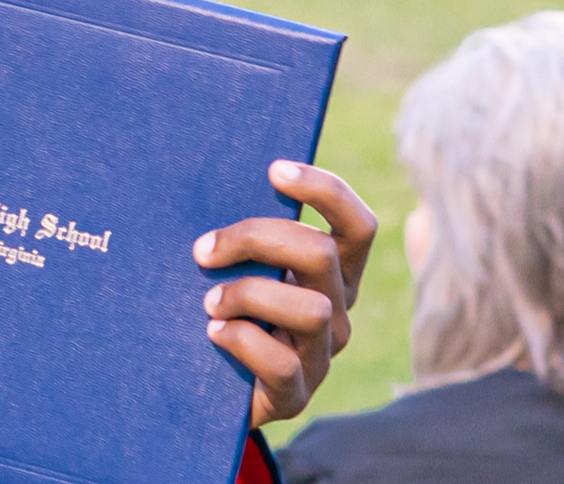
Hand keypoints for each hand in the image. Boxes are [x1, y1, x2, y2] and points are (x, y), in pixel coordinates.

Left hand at [195, 160, 378, 426]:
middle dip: (258, 239)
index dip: (326, 191)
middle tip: (205, 249)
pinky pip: (283, 363)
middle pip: (322, 255)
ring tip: (209, 302)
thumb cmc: (223, 308)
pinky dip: (242, 341)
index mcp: (332, 272)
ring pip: (310, 309)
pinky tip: (213, 334)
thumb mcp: (239, 267)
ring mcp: (322, 355)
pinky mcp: (298, 394)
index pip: (358, 226)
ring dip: (249, 295)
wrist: (209, 387)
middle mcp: (337, 309)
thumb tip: (210, 185)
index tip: (274, 170)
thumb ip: (244, 238)